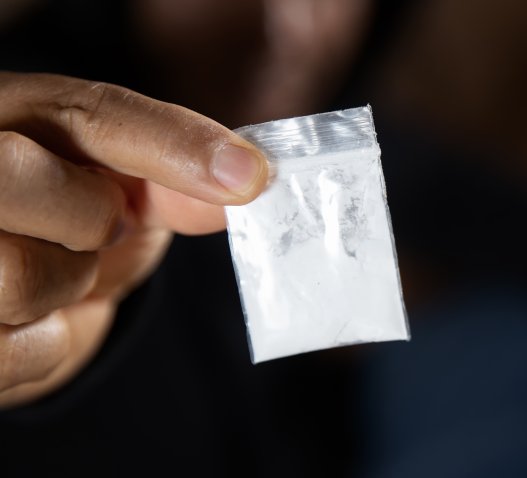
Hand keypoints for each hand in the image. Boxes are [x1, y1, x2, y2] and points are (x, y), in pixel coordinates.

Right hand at [0, 72, 267, 407]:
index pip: (88, 113)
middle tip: (96, 228)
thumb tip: (249, 180)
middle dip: (86, 217)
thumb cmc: (62, 217)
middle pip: (18, 175)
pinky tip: (30, 317)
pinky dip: (45, 344)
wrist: (6, 292)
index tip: (251, 177)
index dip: (173, 143)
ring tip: (57, 270)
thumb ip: (173, 178)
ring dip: (67, 285)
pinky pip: (13, 350)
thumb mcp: (114, 184)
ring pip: (18, 275)